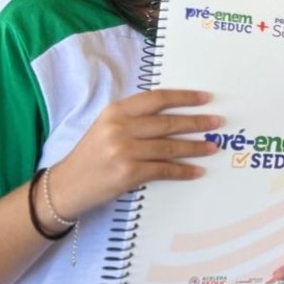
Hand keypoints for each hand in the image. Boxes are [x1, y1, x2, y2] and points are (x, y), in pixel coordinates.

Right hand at [49, 90, 220, 219]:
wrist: (66, 186)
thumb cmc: (91, 155)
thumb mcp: (107, 127)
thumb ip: (136, 119)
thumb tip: (176, 115)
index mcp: (116, 111)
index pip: (157, 99)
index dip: (184, 97)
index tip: (205, 98)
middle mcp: (119, 127)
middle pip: (168, 122)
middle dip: (197, 122)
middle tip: (217, 123)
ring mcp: (123, 151)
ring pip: (169, 146)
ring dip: (195, 147)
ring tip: (212, 147)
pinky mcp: (128, 173)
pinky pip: (164, 169)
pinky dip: (183, 170)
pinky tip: (197, 170)